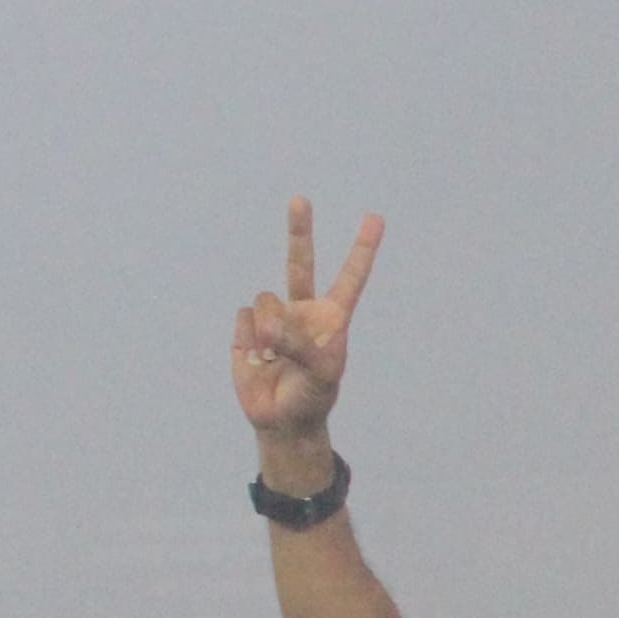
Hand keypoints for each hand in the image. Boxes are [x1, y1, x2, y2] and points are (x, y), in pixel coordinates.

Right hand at [235, 197, 384, 445]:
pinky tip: (255, 354)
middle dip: (299, 230)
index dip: (362, 249)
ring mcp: (273, 315)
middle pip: (300, 262)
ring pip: (265, 300)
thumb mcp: (319, 375)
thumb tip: (266, 322)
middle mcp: (303, 309)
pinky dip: (247, 337)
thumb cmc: (311, 396)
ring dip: (267, 328)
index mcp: (332, 317)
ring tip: (273, 354)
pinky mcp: (245, 325)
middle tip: (300, 199)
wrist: (280, 418)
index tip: (374, 218)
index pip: (350, 277)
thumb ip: (299, 345)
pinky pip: (244, 318)